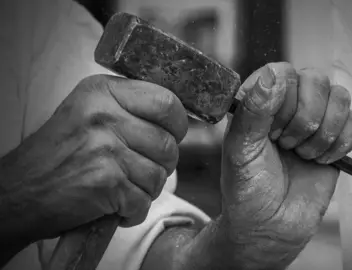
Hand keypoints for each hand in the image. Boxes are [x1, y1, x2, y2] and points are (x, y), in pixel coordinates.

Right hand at [0, 75, 187, 242]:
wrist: (20, 190)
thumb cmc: (59, 153)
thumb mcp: (88, 111)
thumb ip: (129, 108)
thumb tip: (176, 121)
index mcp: (102, 91)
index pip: (167, 102)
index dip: (177, 125)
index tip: (171, 135)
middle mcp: (104, 116)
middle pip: (169, 143)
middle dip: (164, 164)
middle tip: (142, 169)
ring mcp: (105, 149)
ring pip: (159, 175)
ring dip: (147, 190)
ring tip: (123, 187)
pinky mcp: (106, 182)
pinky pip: (143, 201)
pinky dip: (133, 211)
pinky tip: (115, 205)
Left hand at [220, 63, 351, 266]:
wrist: (271, 227)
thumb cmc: (248, 190)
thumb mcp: (240, 150)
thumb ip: (254, 111)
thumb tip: (273, 74)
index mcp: (260, 102)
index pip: (283, 72)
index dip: (285, 99)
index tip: (273, 132)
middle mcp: (289, 105)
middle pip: (317, 80)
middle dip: (306, 119)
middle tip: (287, 145)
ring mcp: (315, 121)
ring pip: (341, 97)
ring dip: (324, 133)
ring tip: (303, 155)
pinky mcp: (336, 140)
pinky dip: (341, 143)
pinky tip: (321, 160)